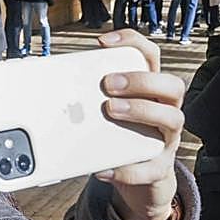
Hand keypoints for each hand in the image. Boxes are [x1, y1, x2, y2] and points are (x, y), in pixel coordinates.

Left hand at [96, 30, 185, 219]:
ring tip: (111, 111)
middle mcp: (165, 109)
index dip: (132, 43)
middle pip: (171, 85)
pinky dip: (128, 169)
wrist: (137, 178)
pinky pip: (153, 167)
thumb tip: (46, 82)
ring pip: (173, 119)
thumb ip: (89, 96)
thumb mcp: (106, 112)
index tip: (103, 42)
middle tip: (108, 83)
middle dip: (140, 80)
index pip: (151, 56)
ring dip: (141, 110)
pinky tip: (105, 169)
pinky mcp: (161, 166)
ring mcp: (167, 137)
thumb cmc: (119, 136)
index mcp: (150, 91)